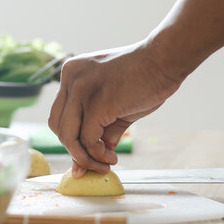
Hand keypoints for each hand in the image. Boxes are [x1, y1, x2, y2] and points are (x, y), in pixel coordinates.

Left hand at [48, 40, 182, 177]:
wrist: (165, 59)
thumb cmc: (145, 78)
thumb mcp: (115, 103)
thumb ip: (104, 128)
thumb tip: (99, 156)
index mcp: (71, 74)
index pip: (59, 115)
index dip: (70, 139)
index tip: (86, 157)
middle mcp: (70, 79)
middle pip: (57, 127)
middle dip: (75, 151)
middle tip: (96, 164)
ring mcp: (80, 90)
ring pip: (68, 137)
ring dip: (85, 158)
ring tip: (105, 164)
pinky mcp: (96, 104)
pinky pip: (88, 139)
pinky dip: (98, 154)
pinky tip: (112, 157)